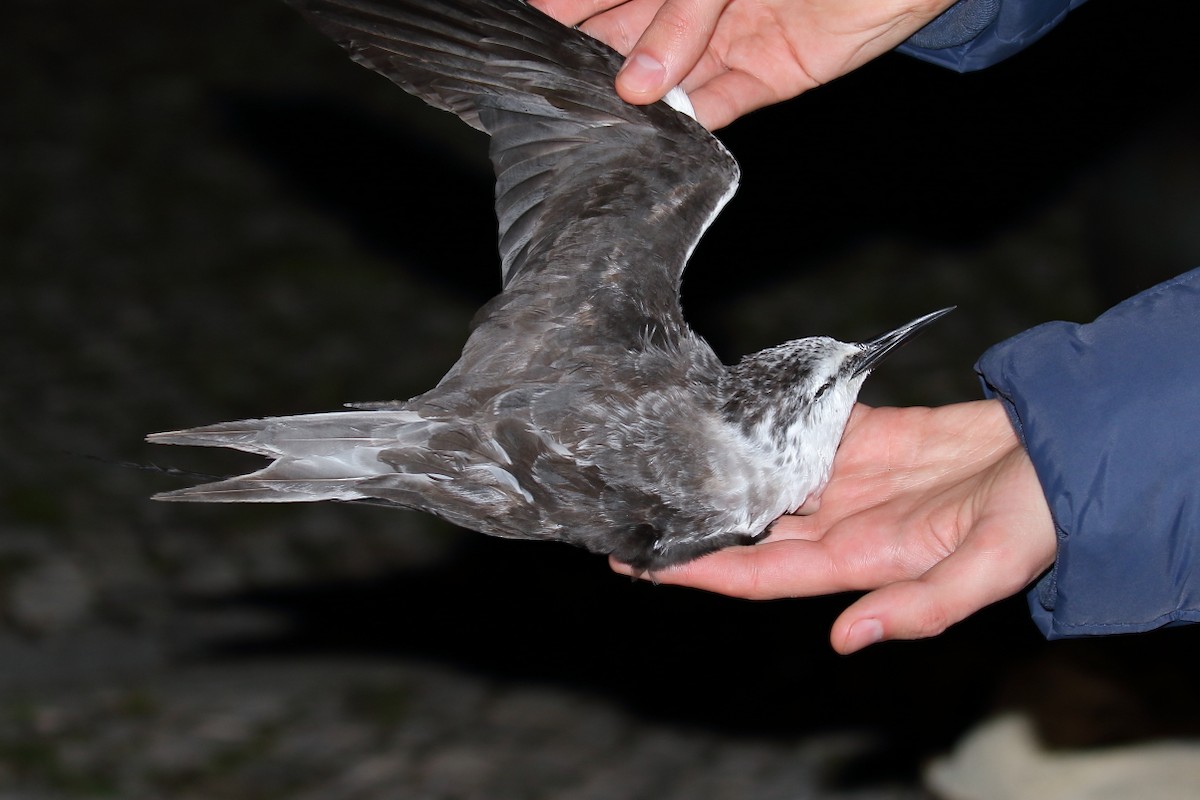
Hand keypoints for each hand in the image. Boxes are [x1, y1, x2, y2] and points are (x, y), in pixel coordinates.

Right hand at [533, 0, 957, 127]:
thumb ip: (682, 14)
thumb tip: (635, 83)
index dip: (563, 9)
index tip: (522, 31)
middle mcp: (693, 2)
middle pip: (624, 34)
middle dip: (586, 61)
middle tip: (545, 93)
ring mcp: (727, 37)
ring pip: (663, 76)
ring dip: (630, 101)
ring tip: (591, 125)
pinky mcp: (765, 75)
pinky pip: (714, 105)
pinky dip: (686, 124)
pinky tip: (653, 137)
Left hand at [612, 401, 1057, 652]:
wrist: (1069, 451)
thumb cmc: (1035, 517)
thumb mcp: (988, 572)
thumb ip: (920, 609)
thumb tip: (846, 640)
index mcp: (861, 559)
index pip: (759, 572)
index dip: (699, 571)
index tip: (638, 565)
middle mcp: (843, 522)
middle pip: (749, 527)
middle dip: (691, 523)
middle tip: (628, 507)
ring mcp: (851, 478)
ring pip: (765, 477)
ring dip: (717, 474)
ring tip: (660, 460)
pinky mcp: (866, 435)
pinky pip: (802, 429)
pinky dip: (764, 422)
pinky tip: (725, 413)